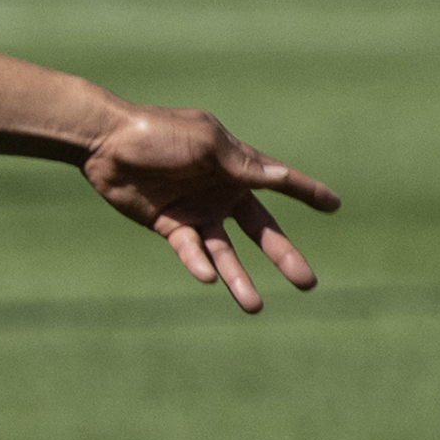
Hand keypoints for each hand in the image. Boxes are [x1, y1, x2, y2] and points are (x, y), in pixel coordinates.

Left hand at [76, 106, 336, 312]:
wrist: (105, 144)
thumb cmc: (158, 133)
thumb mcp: (206, 143)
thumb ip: (242, 165)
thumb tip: (281, 176)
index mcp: (236, 165)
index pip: (279, 180)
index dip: (307, 191)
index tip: (334, 205)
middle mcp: (221, 192)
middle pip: (260, 230)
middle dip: (283, 255)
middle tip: (307, 283)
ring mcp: (196, 211)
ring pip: (225, 252)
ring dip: (239, 278)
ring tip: (254, 307)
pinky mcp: (170, 227)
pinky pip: (190, 251)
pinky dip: (199, 264)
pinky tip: (209, 277)